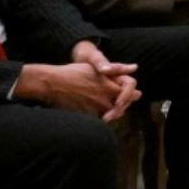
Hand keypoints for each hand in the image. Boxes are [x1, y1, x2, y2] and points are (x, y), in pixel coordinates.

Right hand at [14, 58, 140, 121]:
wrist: (53, 83)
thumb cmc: (72, 72)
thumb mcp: (94, 68)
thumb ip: (116, 69)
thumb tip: (135, 67)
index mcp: (109, 83)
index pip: (131, 90)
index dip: (131, 95)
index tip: (124, 97)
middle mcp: (105, 96)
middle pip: (123, 106)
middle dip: (122, 107)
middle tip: (118, 106)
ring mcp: (96, 107)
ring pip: (111, 115)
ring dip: (111, 114)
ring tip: (106, 111)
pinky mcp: (87, 115)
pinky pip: (97, 121)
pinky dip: (96, 119)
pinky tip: (91, 114)